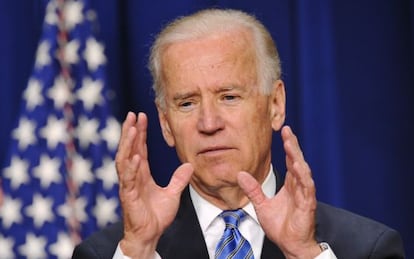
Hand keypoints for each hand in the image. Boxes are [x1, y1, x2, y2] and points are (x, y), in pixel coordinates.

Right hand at [116, 112, 192, 258]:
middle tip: (132, 114)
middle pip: (129, 149)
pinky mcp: (128, 196)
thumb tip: (189, 165)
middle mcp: (133, 176)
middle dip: (130, 131)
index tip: (142, 117)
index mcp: (141, 174)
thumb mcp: (172, 194)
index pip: (139, 148)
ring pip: (125, 159)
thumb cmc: (157, 216)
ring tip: (130, 127)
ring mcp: (128, 185)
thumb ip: (179, 179)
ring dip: (127, 143)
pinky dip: (131, 167)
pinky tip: (135, 155)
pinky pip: (128, 178)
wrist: (150, 234)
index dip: (140, 133)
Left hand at [237, 125, 319, 258]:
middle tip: (287, 130)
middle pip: (297, 161)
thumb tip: (240, 174)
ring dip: (297, 157)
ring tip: (291, 144)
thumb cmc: (280, 226)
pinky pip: (307, 188)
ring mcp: (304, 194)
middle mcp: (299, 186)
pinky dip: (304, 177)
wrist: (290, 244)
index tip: (283, 132)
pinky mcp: (307, 204)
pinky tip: (299, 166)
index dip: (288, 146)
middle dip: (293, 145)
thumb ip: (253, 189)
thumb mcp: (261, 205)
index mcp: (291, 185)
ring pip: (303, 171)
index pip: (290, 161)